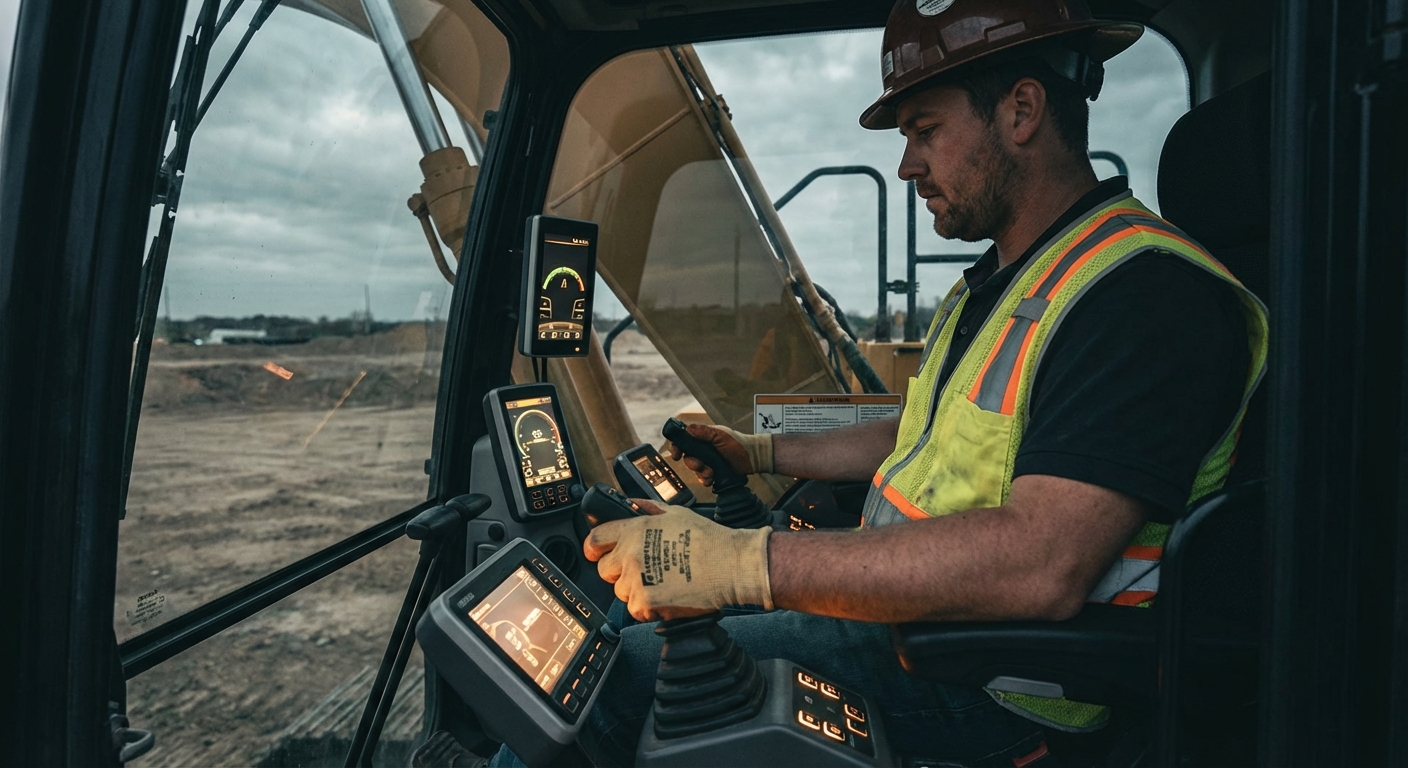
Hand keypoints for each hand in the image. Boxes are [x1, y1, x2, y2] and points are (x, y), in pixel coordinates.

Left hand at [583, 501, 771, 621]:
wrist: (729, 565)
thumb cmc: (707, 538)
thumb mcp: (674, 512)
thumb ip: (646, 509)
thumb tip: (629, 505)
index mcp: (634, 529)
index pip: (594, 539)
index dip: (594, 548)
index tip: (596, 553)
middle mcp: (630, 554)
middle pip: (604, 570)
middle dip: (619, 572)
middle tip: (641, 570)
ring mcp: (636, 580)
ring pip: (621, 592)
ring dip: (636, 590)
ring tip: (661, 583)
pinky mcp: (645, 604)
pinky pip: (636, 610)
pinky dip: (649, 608)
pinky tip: (667, 596)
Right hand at [665, 423, 773, 485]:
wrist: (753, 458)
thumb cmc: (738, 443)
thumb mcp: (720, 435)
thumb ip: (704, 432)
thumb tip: (687, 428)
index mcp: (703, 438)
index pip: (684, 441)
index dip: (677, 448)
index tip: (675, 455)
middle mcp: (703, 450)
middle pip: (687, 458)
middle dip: (692, 463)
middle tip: (701, 465)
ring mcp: (708, 462)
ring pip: (695, 470)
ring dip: (700, 473)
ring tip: (711, 473)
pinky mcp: (714, 473)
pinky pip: (703, 479)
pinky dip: (705, 480)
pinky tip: (712, 479)